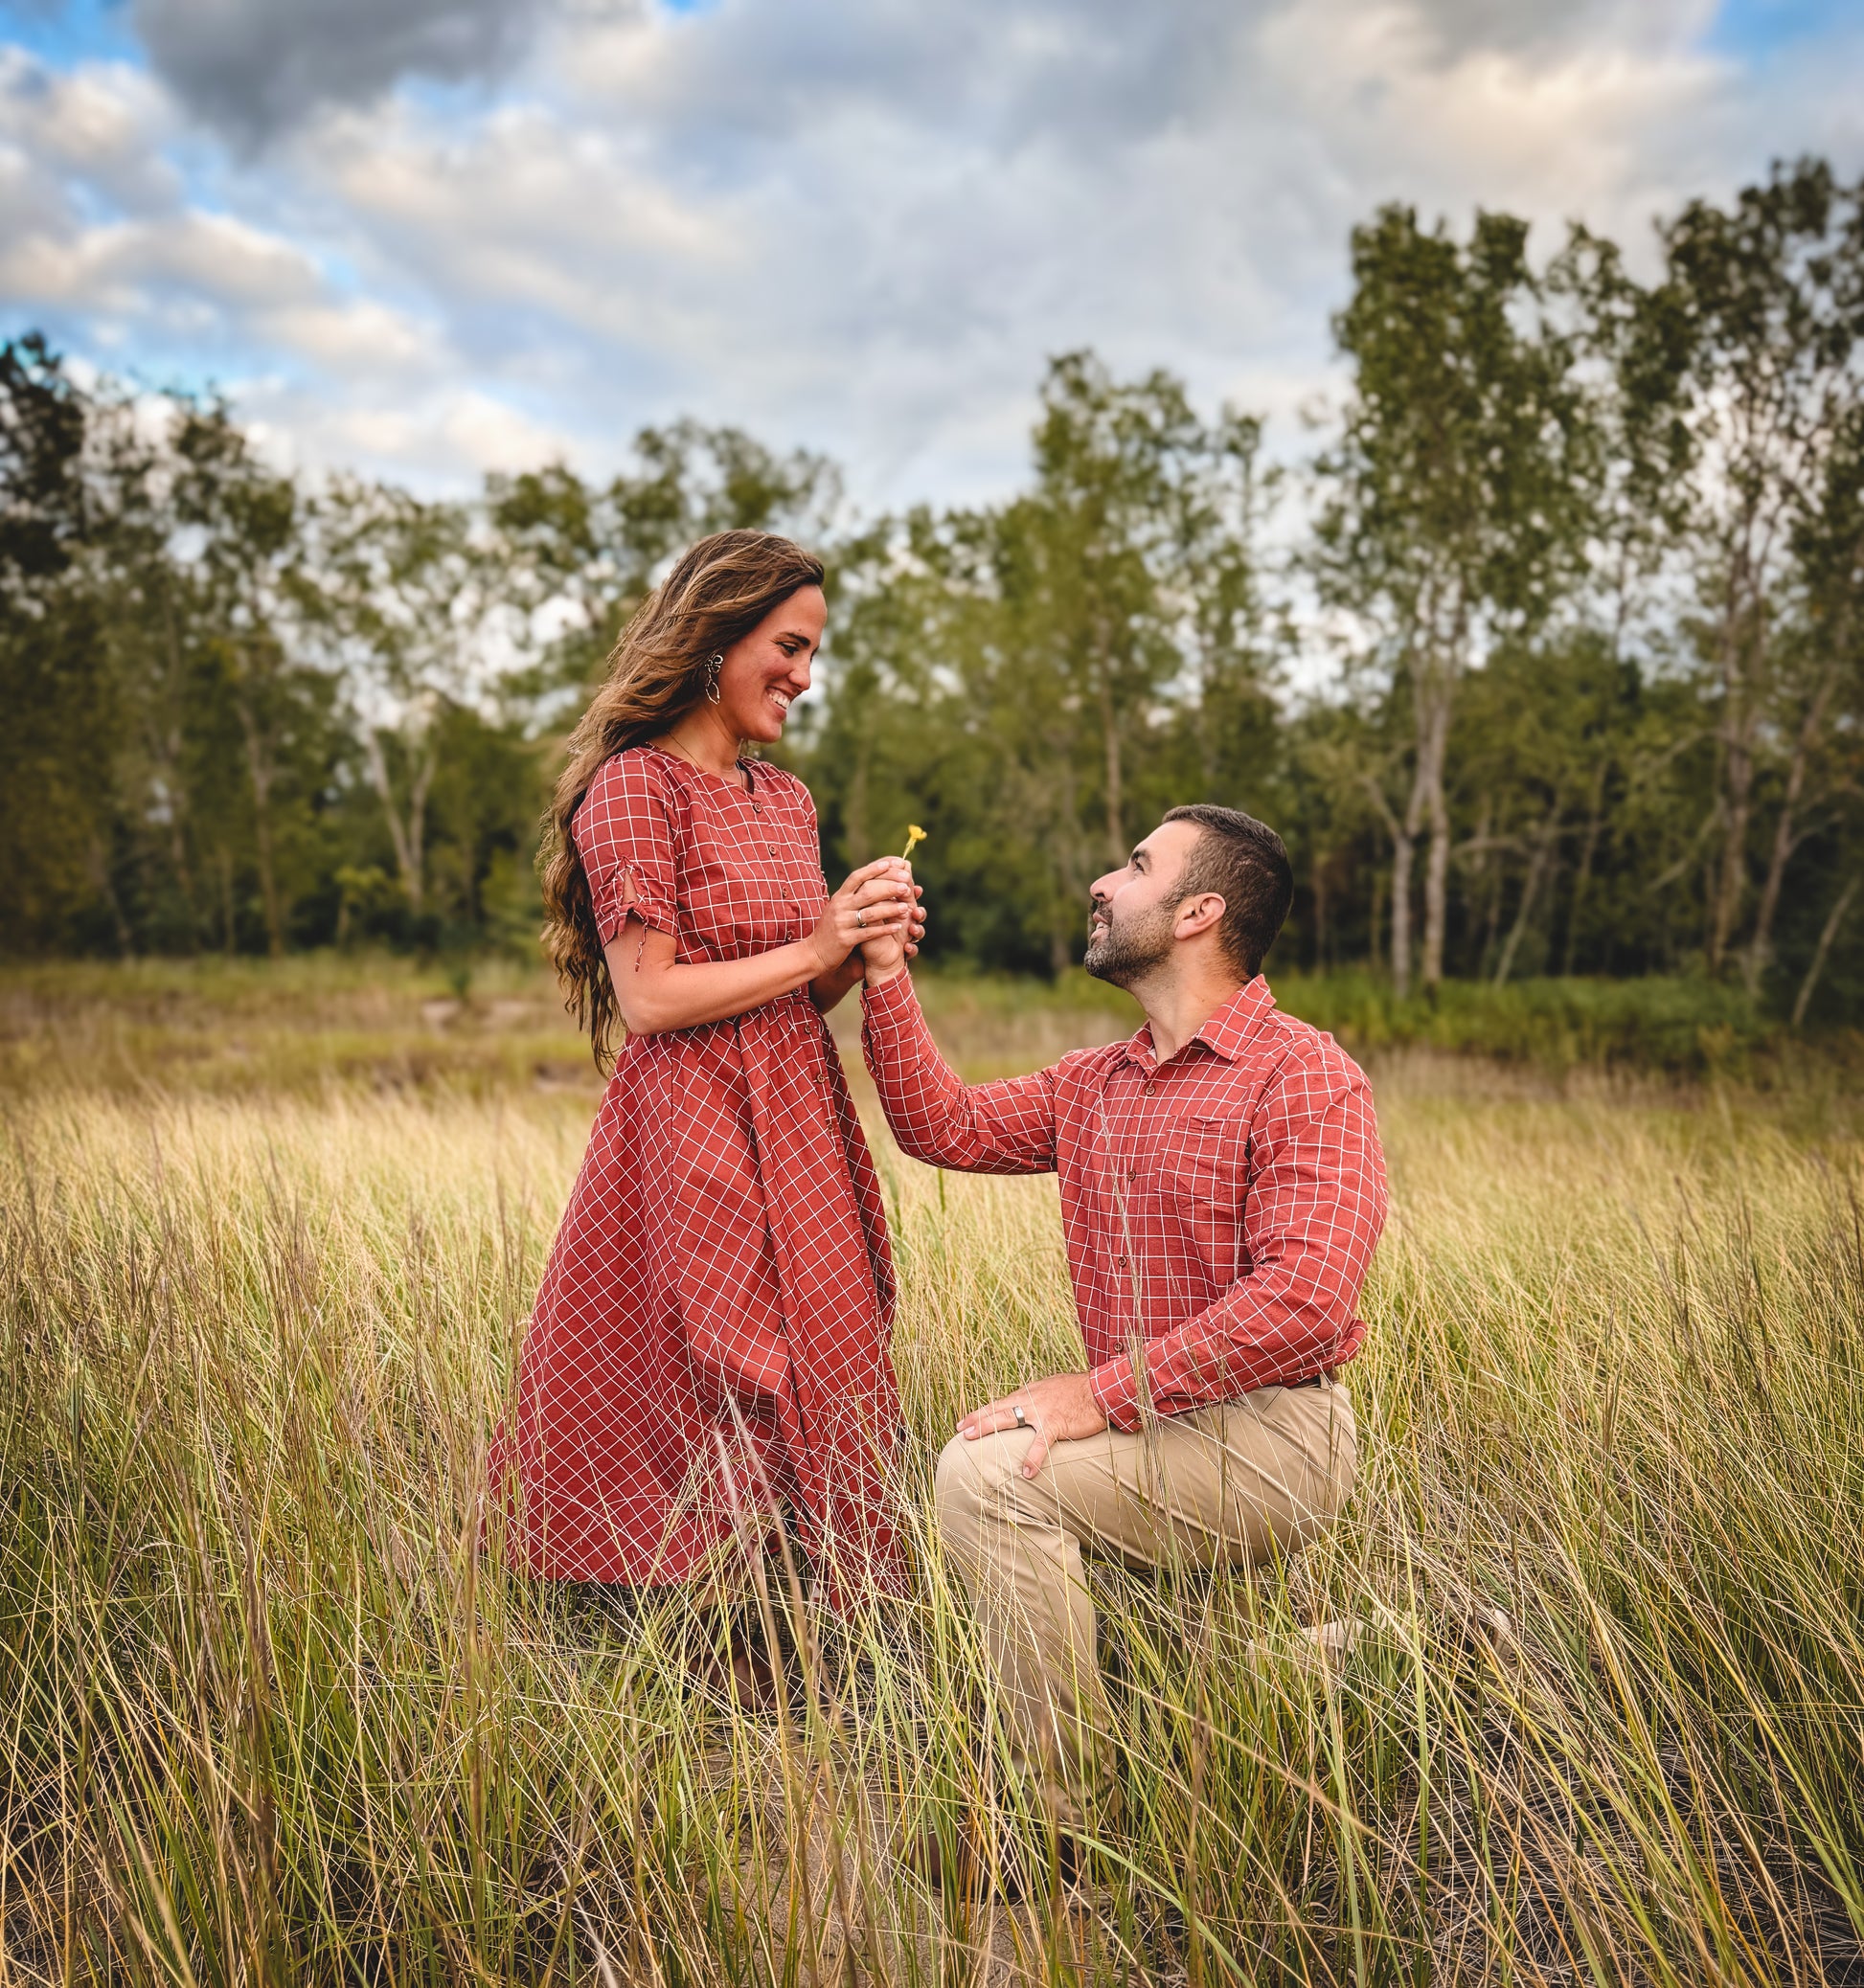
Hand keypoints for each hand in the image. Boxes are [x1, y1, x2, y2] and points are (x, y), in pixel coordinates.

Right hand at [811, 859, 915, 974]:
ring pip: (870, 913)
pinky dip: (884, 929)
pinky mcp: (846, 939)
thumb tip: (872, 878)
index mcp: (840, 896)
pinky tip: (898, 927)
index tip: (892, 863)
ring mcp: (842, 923)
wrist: (815, 953)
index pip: (857, 877)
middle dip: (888, 887)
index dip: (875, 869)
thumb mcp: (839, 908)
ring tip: (907, 907)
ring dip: (890, 909)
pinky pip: (869, 933)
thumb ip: (853, 895)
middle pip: (867, 892)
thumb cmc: (832, 928)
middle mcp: (840, 906)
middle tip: (906, 884)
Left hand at [957, 1371, 1106, 1478]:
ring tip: (972, 1440)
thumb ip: (1036, 1398)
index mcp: (1029, 1394)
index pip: (999, 1404)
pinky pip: (1041, 1442)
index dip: (981, 1413)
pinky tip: (1026, 1472)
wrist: (1100, 1389)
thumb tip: (1024, 1408)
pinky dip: (1033, 1457)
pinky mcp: (1056, 1423)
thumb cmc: (1077, 1391)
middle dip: (976, 1419)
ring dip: (989, 1428)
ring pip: (1009, 1419)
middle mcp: (1030, 1400)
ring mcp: (1041, 1411)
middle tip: (960, 1431)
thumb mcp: (1051, 1389)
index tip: (963, 1422)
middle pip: (997, 1409)